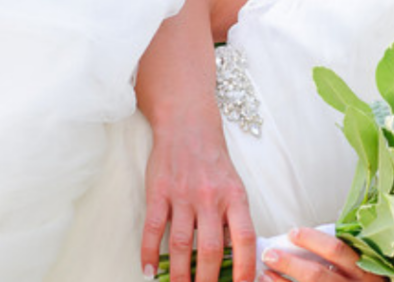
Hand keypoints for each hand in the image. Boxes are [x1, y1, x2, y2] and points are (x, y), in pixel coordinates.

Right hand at [141, 125, 255, 281]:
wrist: (188, 126)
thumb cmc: (213, 162)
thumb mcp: (234, 187)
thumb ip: (234, 219)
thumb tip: (236, 258)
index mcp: (235, 197)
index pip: (245, 238)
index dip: (245, 266)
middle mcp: (210, 197)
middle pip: (210, 249)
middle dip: (207, 281)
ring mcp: (183, 195)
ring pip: (180, 245)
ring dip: (179, 275)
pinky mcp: (159, 192)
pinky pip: (153, 229)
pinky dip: (148, 253)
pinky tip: (148, 271)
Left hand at [259, 227, 384, 281]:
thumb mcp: (365, 270)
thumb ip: (346, 257)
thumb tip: (309, 237)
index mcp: (367, 273)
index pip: (337, 251)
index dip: (312, 240)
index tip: (292, 232)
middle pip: (318, 275)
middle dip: (289, 263)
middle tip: (269, 253)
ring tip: (264, 274)